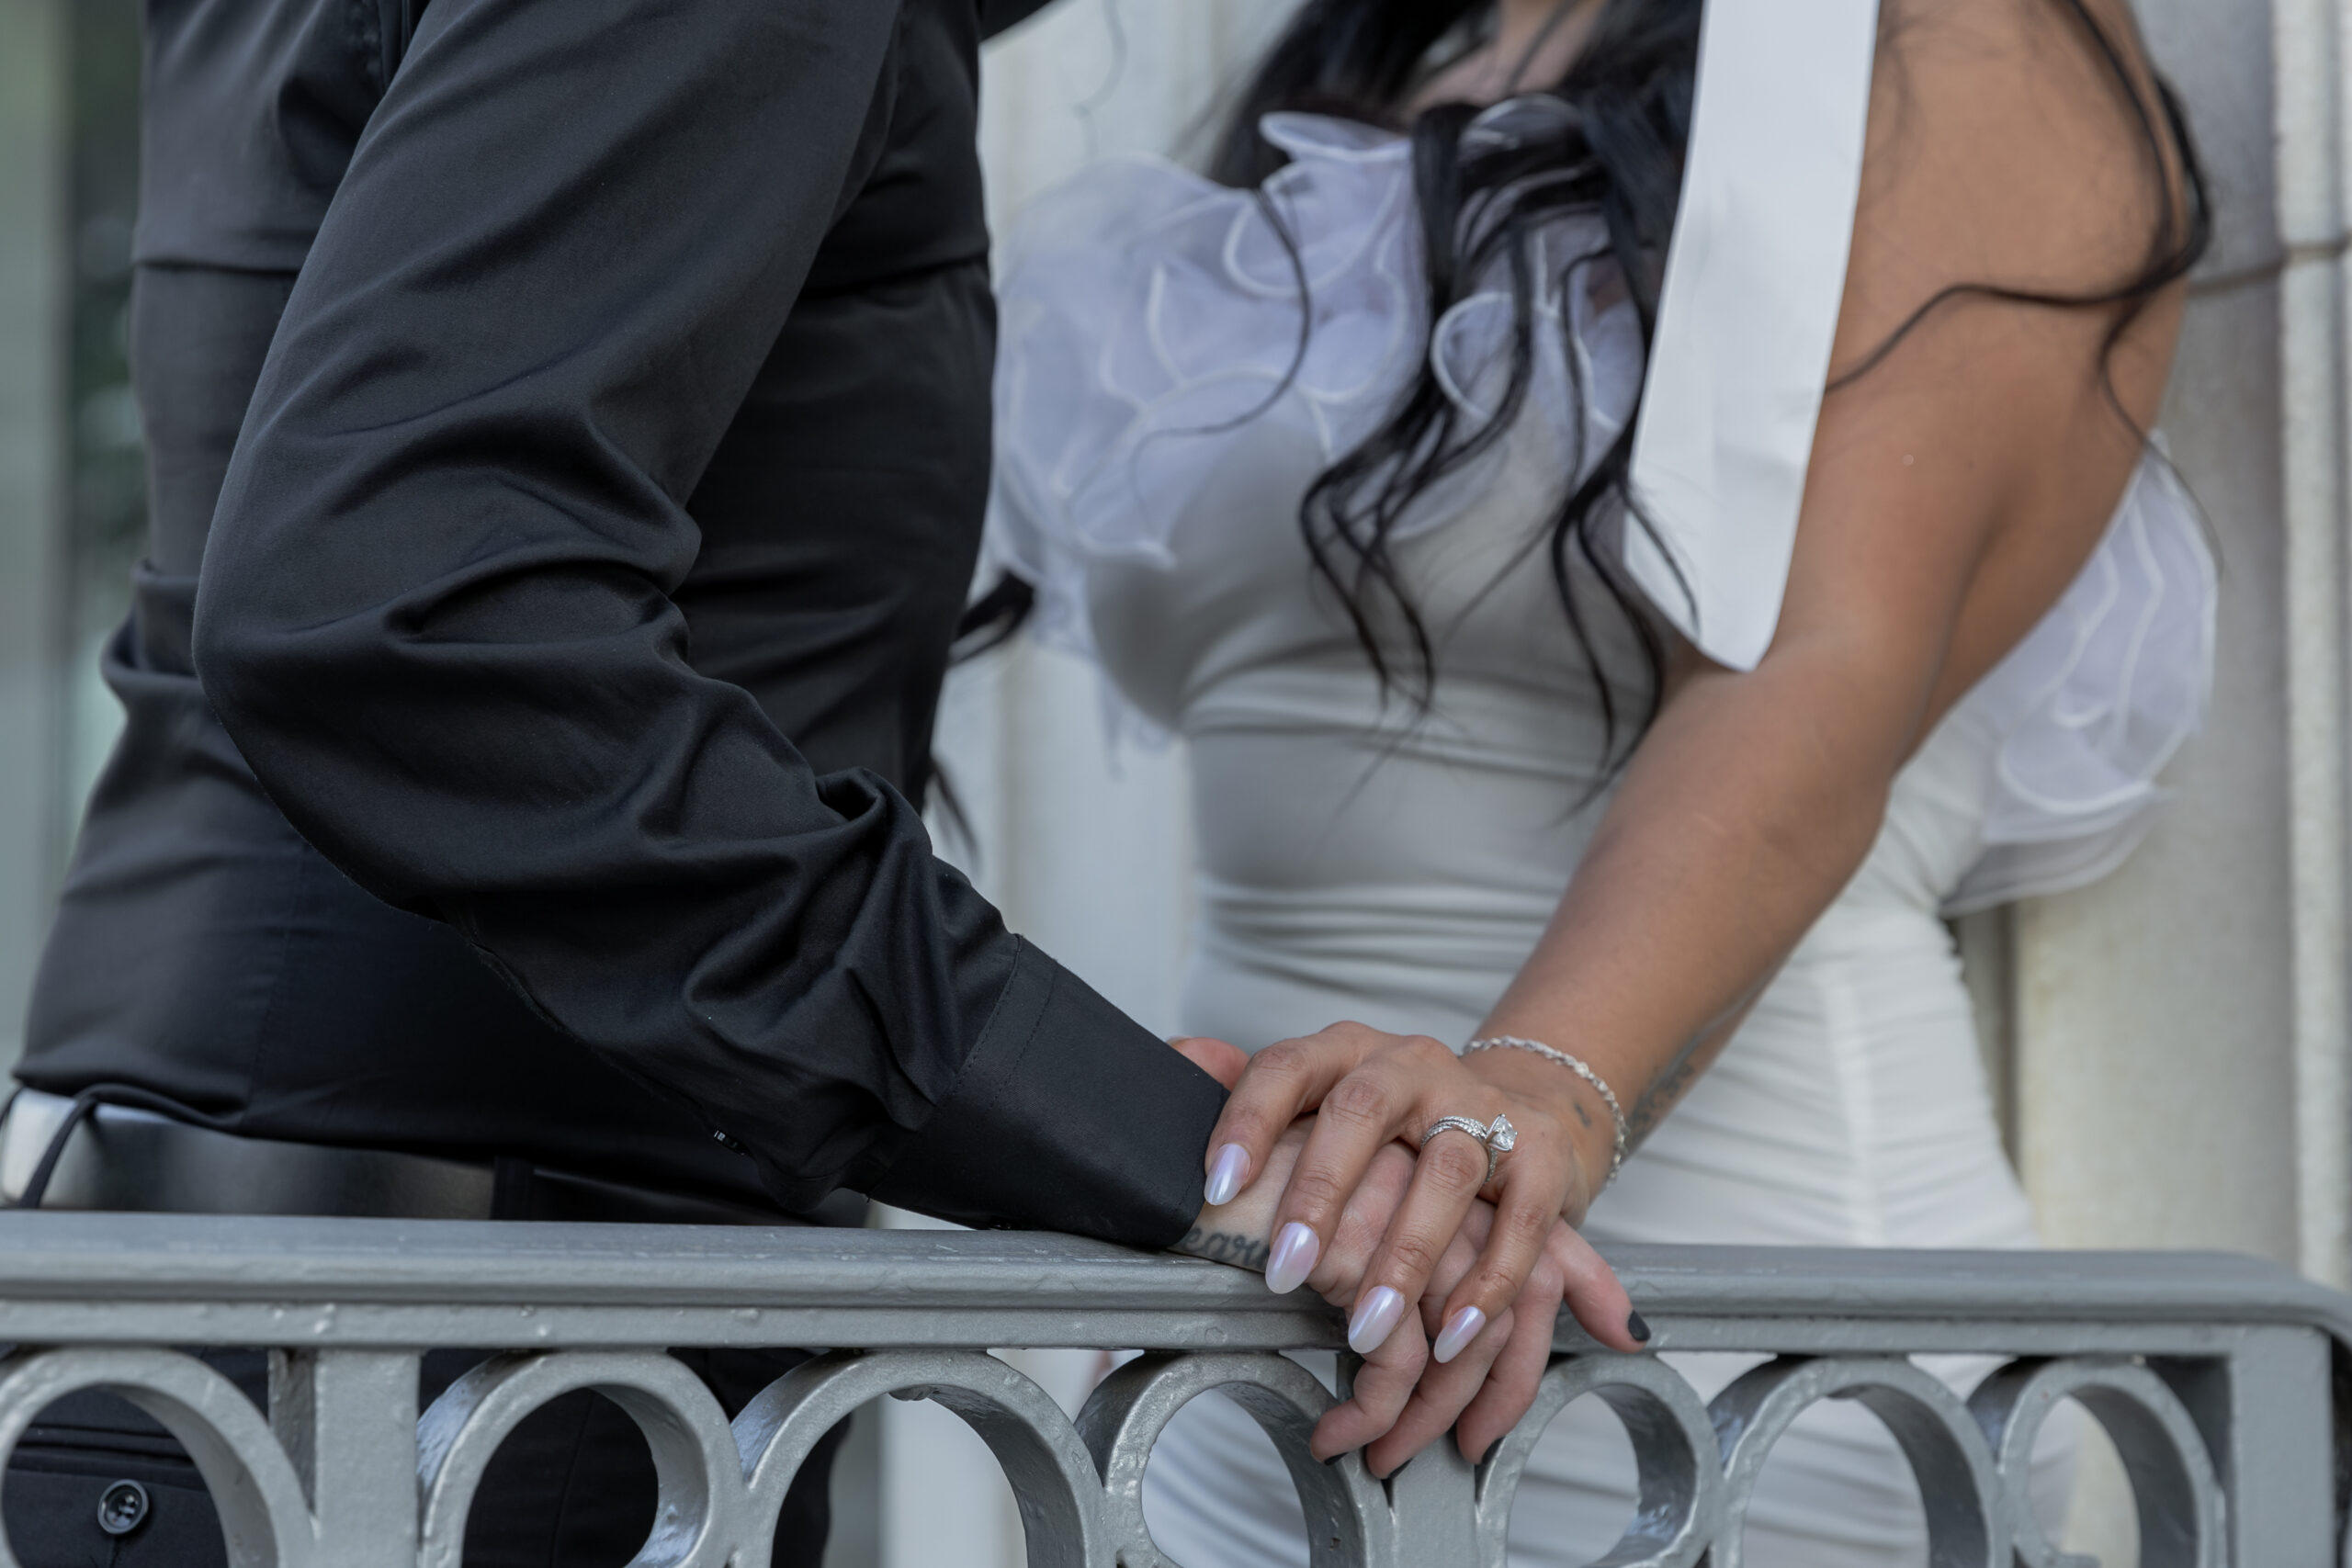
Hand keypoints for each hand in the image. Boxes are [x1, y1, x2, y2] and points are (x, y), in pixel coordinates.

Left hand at [1198, 1024, 1635, 1379]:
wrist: (1503, 1111)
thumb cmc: (1380, 1128)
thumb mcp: (1312, 1101)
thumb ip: (1241, 1086)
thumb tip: (1179, 1055)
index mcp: (1343, 1051)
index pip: (1285, 1067)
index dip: (1246, 1121)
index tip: (1214, 1187)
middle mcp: (1410, 1065)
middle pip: (1362, 1112)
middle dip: (1322, 1193)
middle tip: (1288, 1272)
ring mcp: (1480, 1104)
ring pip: (1444, 1172)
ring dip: (1404, 1255)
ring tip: (1366, 1330)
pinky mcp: (1541, 1154)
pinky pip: (1521, 1218)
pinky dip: (1489, 1280)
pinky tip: (1449, 1333)